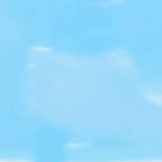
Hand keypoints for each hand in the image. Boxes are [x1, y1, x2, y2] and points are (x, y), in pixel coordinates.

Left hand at [24, 47, 152, 140]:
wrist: (131, 115)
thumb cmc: (127, 85)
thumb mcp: (119, 60)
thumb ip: (102, 50)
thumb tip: (94, 43)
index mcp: (78, 66)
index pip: (47, 57)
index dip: (37, 54)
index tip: (34, 52)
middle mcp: (68, 83)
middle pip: (38, 72)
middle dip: (33, 69)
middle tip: (31, 67)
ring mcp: (63, 101)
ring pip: (36, 90)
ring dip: (31, 84)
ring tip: (30, 81)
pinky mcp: (63, 118)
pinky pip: (39, 108)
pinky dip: (32, 101)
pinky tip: (30, 97)